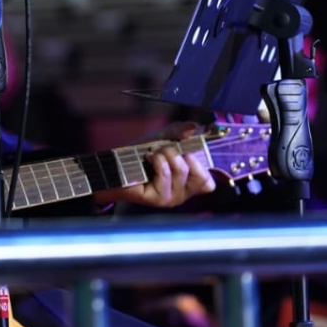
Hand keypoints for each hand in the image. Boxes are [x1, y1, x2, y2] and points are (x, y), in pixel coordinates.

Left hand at [93, 122, 216, 207]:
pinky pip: (166, 173)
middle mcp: (182, 193)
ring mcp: (171, 198)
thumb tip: (193, 127)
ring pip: (181, 170)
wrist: (117, 165)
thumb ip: (179, 131)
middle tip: (166, 150)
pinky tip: (148, 159)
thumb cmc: (141, 154)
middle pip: (201, 176)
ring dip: (166, 154)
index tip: (188, 152)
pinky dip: (157, 160)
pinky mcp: (158, 199)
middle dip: (183, 154)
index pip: (209, 184)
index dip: (203, 166)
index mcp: (188, 183)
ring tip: (153, 154)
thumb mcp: (163, 138)